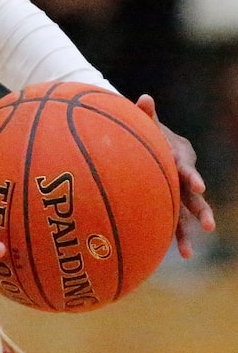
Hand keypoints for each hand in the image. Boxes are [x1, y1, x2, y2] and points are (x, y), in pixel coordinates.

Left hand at [136, 94, 214, 257]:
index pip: (186, 167)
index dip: (191, 175)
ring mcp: (177, 193)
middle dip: (201, 209)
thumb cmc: (147, 133)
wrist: (153, 144)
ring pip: (186, 214)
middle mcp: (183, 178)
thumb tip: (144, 98)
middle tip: (208, 225)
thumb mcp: (146, 124)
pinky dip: (175, 236)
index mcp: (179, 157)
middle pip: (194, 196)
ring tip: (187, 252)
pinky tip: (178, 254)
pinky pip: (173, 221)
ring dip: (188, 231)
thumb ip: (145, 114)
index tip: (195, 184)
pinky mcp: (169, 203)